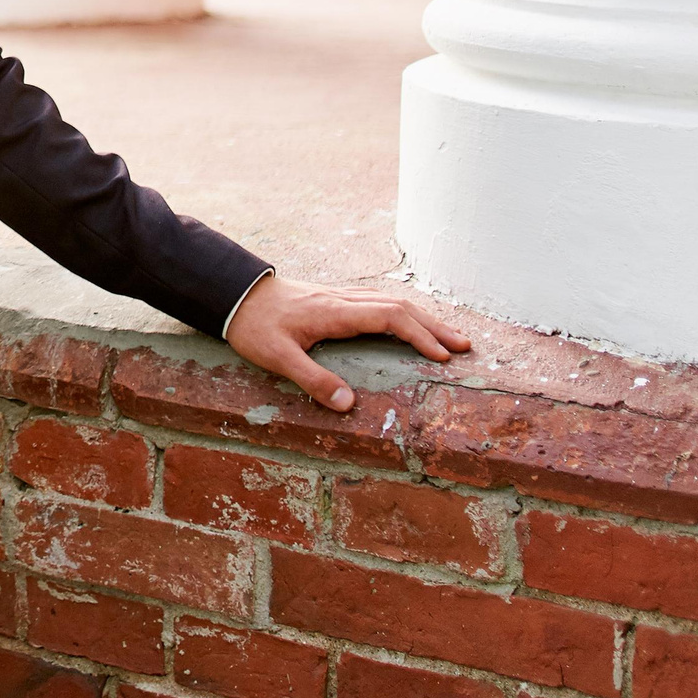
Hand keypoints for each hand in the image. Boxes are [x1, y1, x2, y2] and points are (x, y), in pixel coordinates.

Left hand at [223, 272, 473, 411]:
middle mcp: (342, 300)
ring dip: (421, 318)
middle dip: (433, 327)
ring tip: (447, 337)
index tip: (443, 355)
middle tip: (464, 346)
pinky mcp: (332, 300)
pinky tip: (408, 323)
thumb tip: (348, 404)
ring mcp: (338, 297)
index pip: (389, 317)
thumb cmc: (254, 326)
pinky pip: (377, 302)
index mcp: (335, 312)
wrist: (232, 293)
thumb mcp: (278, 357)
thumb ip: (313, 379)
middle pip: (399, 307)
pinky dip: (402, 313)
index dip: (419, 335)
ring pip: (390, 302)